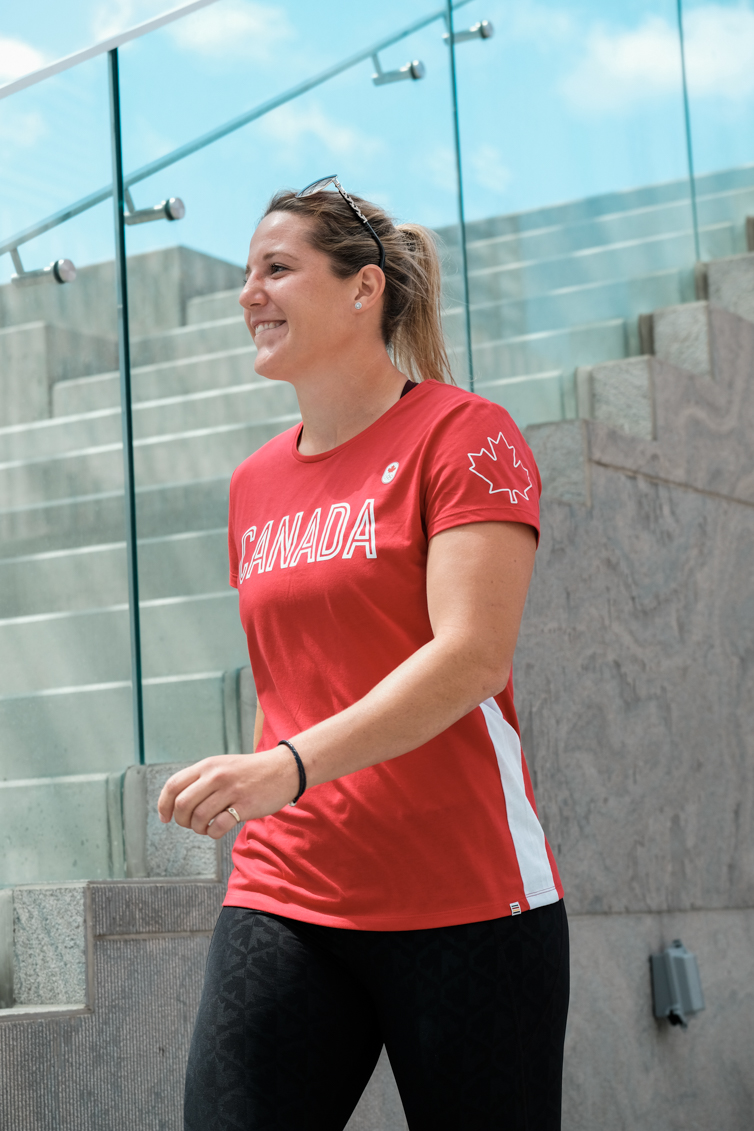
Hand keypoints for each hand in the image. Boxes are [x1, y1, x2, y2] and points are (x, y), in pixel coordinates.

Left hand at [157, 749, 298, 839]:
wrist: (284, 769)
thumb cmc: (250, 772)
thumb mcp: (223, 765)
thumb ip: (201, 779)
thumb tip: (176, 802)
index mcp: (207, 765)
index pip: (173, 785)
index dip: (163, 805)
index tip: (165, 818)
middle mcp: (216, 776)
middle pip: (182, 805)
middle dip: (181, 821)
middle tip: (190, 825)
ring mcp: (231, 791)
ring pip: (199, 818)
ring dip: (198, 829)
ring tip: (207, 827)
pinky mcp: (245, 806)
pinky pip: (218, 827)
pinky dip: (213, 833)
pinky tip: (218, 830)